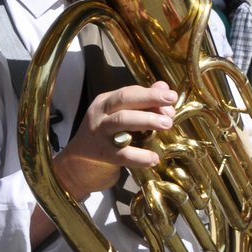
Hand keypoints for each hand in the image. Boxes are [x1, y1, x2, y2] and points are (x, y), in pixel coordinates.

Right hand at [50, 81, 177, 199]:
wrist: (80, 163)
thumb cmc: (107, 137)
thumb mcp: (121, 116)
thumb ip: (142, 103)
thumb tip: (164, 87)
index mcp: (105, 102)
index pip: (129, 92)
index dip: (151, 94)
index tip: (171, 98)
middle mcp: (100, 113)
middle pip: (124, 99)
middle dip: (150, 99)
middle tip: (170, 107)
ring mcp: (98, 133)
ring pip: (121, 120)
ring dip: (146, 120)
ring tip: (167, 125)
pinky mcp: (100, 154)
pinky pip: (121, 154)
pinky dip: (139, 156)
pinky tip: (154, 158)